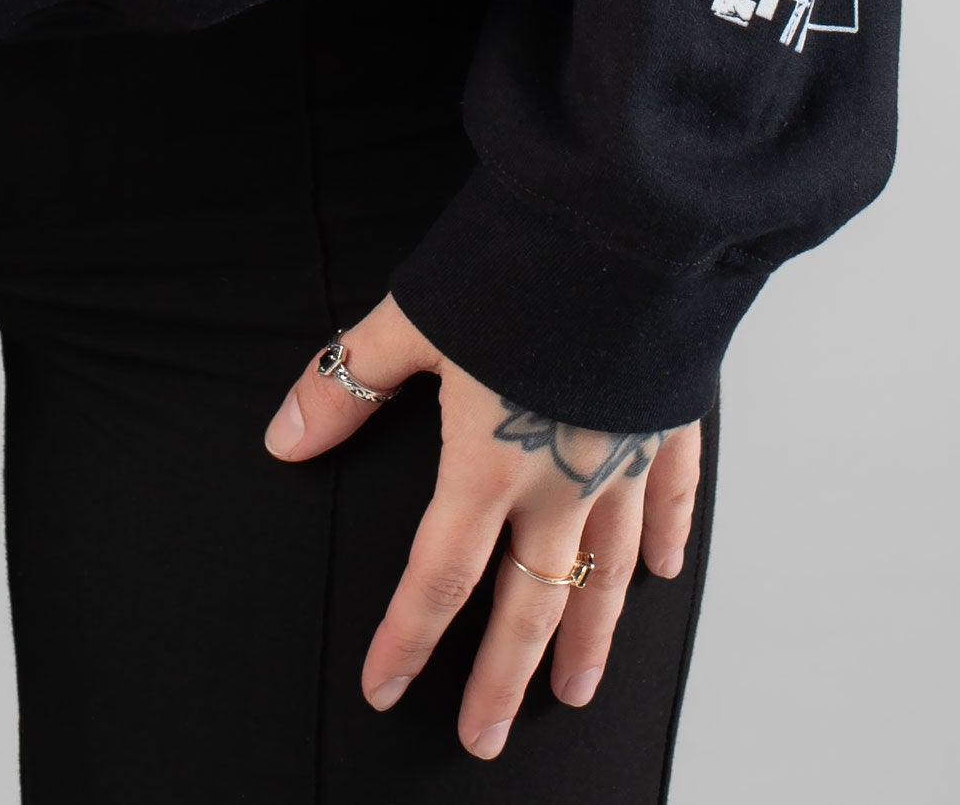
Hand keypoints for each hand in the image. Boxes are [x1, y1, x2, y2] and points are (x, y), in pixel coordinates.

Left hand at [263, 294, 701, 761]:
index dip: (407, 638)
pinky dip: (669, 541)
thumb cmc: (513, 264)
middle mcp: (561, 480)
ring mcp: (626, 457)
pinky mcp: (671, 420)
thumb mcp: (412, 317)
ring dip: (590, 638)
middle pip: (527, 604)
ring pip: (607, 575)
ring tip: (576, 691)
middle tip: (486, 738)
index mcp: (488, 464)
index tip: (383, 688)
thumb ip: (348, 382)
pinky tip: (664, 576)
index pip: (439, 576)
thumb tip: (285, 438)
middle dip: (501, 678)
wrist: (623, 221)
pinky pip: (675, 499)